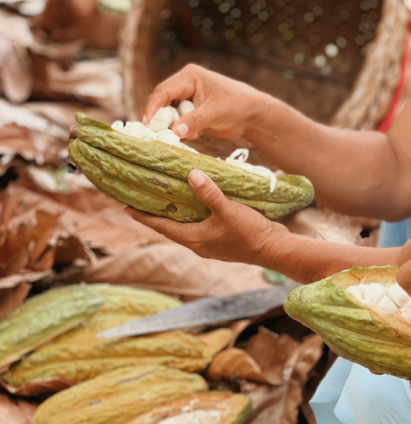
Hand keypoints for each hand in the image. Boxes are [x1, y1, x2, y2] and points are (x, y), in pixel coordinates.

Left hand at [127, 169, 287, 265]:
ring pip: (185, 228)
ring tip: (166, 199)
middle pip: (170, 227)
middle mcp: (198, 243)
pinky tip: (197, 205)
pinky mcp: (222, 240)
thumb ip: (208, 193)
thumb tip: (190, 174)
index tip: (125, 206)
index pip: (160, 226)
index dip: (142, 216)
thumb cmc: (248, 233)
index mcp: (193, 239)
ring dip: (174, 215)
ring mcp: (210, 244)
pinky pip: (199, 227)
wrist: (273, 249)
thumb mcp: (227, 210)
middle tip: (142, 198)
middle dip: (155, 214)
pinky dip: (192, 216)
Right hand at [143, 64, 270, 139]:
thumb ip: (195, 121)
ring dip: (174, 127)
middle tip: (158, 136)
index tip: (148, 125)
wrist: (253, 115)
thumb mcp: (215, 113)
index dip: (153, 108)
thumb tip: (175, 131)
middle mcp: (185, 86)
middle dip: (162, 120)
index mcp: (189, 77)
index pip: (163, 91)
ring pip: (169, 115)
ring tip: (184, 136)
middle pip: (162, 103)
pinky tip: (196, 135)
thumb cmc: (237, 106)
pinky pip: (178, 123)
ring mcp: (187, 99)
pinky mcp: (191, 112)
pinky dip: (183, 131)